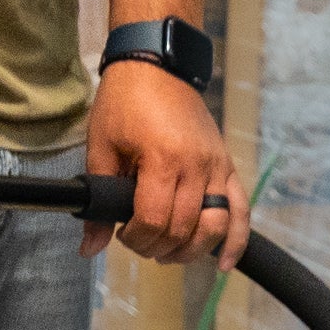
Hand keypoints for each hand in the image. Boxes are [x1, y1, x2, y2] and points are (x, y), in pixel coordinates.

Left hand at [83, 58, 248, 268]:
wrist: (157, 65)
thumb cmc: (126, 102)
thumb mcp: (101, 147)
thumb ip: (98, 201)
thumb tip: (90, 248)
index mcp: (162, 159)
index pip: (155, 220)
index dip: (137, 239)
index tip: (123, 235)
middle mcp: (196, 166)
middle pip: (183, 229)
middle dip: (158, 247)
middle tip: (141, 243)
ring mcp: (216, 168)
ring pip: (214, 228)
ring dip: (192, 251)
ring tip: (172, 253)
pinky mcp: (226, 168)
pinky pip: (240, 212)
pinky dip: (235, 242)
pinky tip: (224, 263)